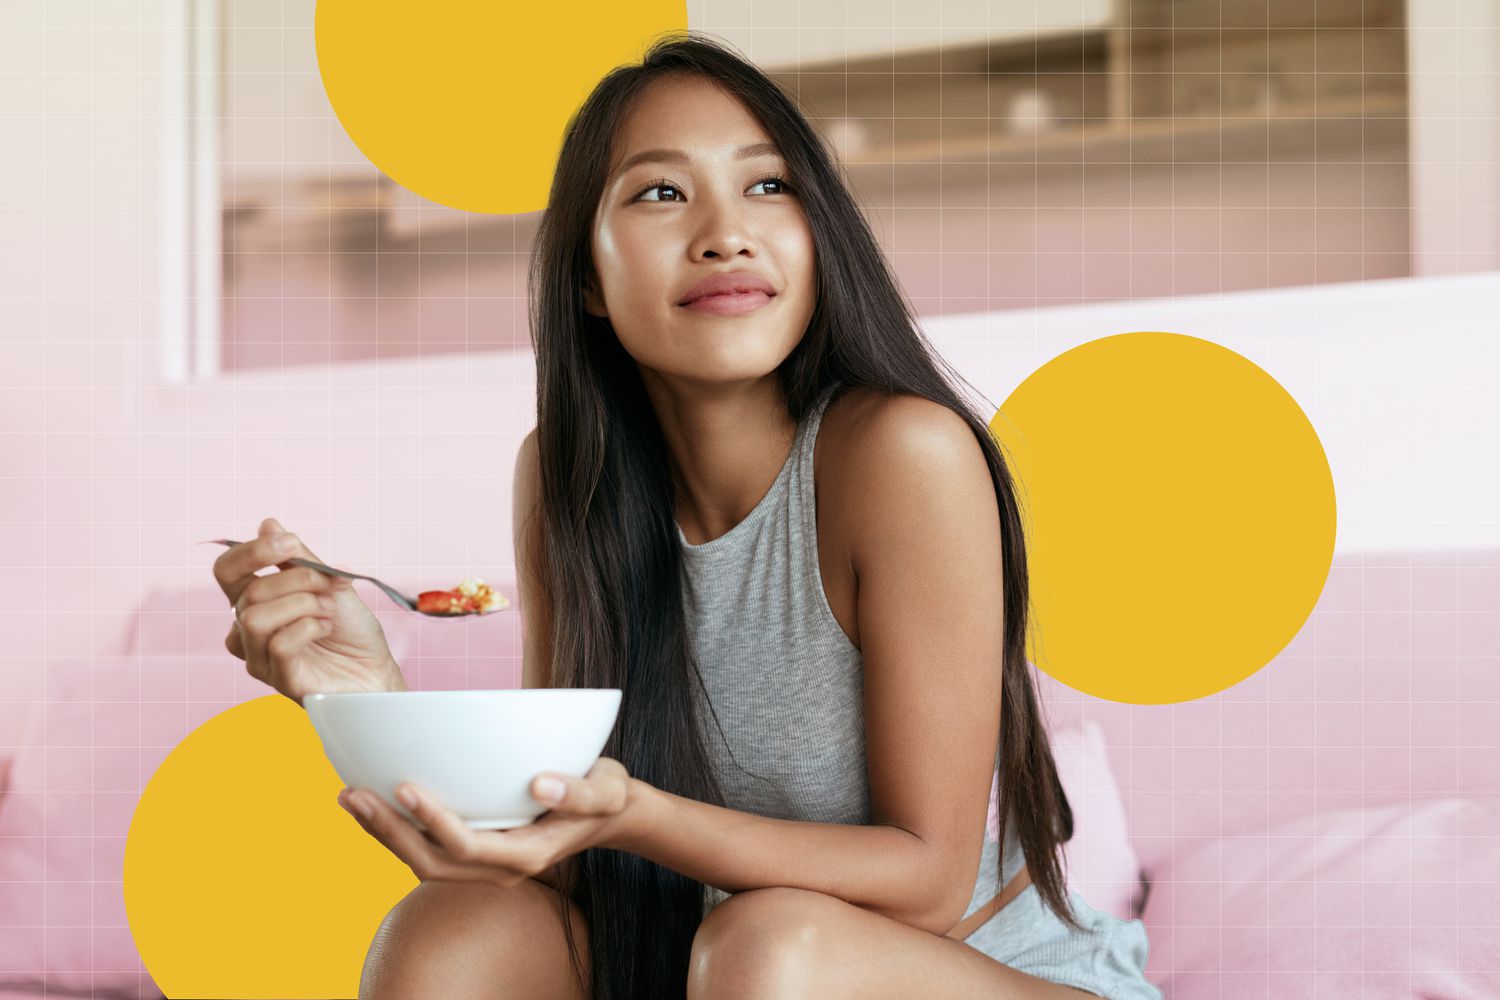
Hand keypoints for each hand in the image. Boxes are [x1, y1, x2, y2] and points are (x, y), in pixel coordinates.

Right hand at [213, 517, 407, 705]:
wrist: (377, 669)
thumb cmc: (350, 630)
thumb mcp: (329, 582)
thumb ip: (298, 558)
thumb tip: (268, 524)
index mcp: (254, 602)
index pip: (226, 570)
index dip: (253, 551)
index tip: (291, 543)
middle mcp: (248, 631)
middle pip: (250, 592)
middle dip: (298, 580)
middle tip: (330, 587)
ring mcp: (260, 658)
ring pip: (255, 618)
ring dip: (303, 604)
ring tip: (328, 610)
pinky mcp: (280, 680)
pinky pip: (279, 644)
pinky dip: (309, 627)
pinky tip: (326, 629)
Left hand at [337, 757, 636, 887]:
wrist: (608, 815)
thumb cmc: (605, 796)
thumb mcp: (607, 788)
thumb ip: (581, 790)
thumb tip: (541, 782)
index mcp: (527, 855)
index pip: (469, 847)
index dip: (434, 822)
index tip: (405, 787)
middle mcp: (500, 868)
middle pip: (432, 863)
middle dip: (389, 833)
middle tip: (353, 795)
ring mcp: (486, 863)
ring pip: (423, 861)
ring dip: (384, 832)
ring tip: (350, 797)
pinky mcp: (476, 850)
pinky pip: (429, 848)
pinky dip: (399, 828)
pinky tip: (376, 800)